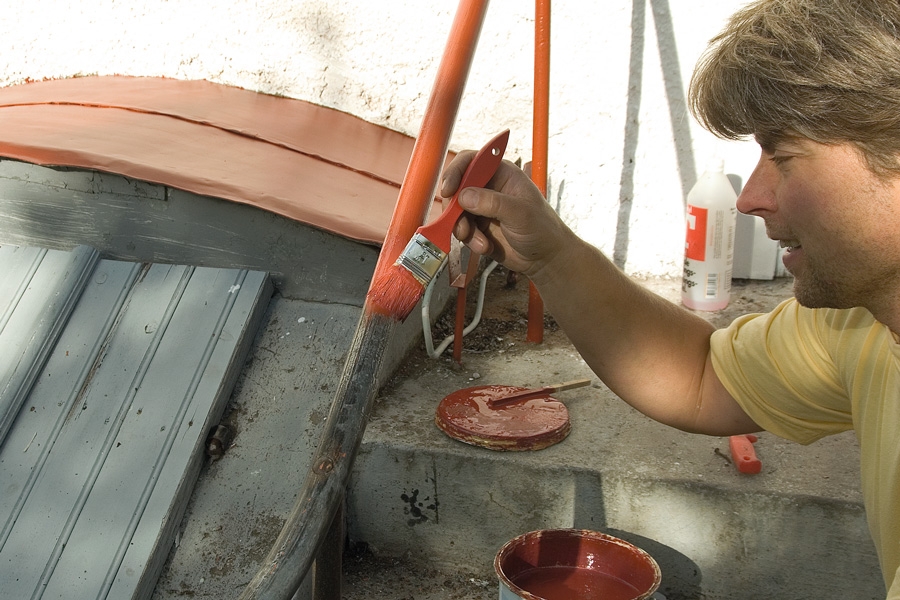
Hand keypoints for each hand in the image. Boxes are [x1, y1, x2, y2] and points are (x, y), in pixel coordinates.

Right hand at [441, 151, 574, 279]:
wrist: (545, 258)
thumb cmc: (543, 229)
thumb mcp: (521, 214)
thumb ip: (493, 203)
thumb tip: (465, 196)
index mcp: (502, 173)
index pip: (471, 161)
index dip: (456, 172)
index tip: (449, 190)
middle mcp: (489, 187)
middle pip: (457, 187)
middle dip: (455, 208)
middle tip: (461, 224)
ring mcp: (482, 207)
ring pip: (455, 211)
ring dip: (463, 228)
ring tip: (480, 241)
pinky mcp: (478, 226)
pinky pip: (461, 229)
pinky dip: (469, 240)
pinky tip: (485, 246)